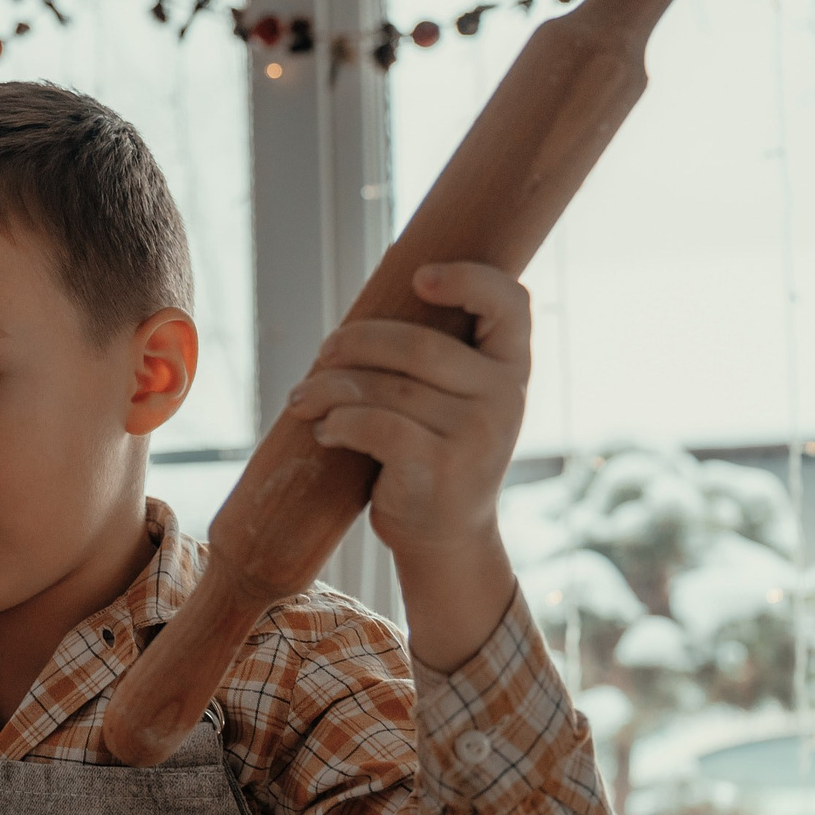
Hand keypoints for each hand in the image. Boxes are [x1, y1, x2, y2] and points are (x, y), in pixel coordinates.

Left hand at [282, 261, 528, 671]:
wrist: (447, 537)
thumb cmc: (436, 453)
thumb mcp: (454, 401)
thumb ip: (434, 358)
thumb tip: (354, 322)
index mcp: (511, 367)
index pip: (510, 303)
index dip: (469, 279)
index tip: (419, 277)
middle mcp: (505, 396)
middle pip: (418, 344)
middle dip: (355, 343)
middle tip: (322, 355)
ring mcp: (477, 434)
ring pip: (385, 388)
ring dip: (329, 388)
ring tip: (303, 399)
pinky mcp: (440, 468)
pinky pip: (373, 426)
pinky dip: (336, 422)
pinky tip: (322, 429)